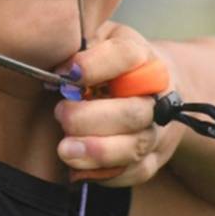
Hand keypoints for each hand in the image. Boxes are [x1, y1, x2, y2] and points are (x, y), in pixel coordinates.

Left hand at [53, 21, 181, 186]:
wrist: (150, 90)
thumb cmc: (109, 63)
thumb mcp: (97, 40)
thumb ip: (80, 46)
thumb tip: (57, 65)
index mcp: (143, 58)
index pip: (127, 56)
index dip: (95, 65)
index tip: (65, 73)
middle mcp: (157, 96)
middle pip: (132, 112)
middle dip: (90, 118)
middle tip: (60, 114)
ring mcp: (158, 131)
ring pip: (134, 147)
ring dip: (97, 151)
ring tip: (65, 150)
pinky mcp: (151, 160)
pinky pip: (132, 173)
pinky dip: (102, 174)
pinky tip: (76, 168)